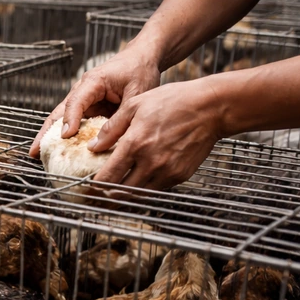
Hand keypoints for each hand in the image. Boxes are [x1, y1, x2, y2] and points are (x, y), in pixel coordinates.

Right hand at [30, 45, 161, 157]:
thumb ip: (120, 117)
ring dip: (51, 137)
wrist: (143, 57)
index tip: (65, 136)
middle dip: (46, 133)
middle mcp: (82, 91)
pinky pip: (75, 125)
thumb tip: (99, 143)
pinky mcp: (89, 109)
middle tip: (34, 151)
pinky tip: (60, 152)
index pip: (76, 102)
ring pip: (62, 120)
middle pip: (59, 113)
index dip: (69, 119)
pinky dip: (66, 138)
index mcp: (93, 82)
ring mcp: (84, 101)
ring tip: (38, 155)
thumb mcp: (136, 93)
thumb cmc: (139, 70)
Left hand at [87, 79, 224, 192]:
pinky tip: (137, 181)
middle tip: (96, 198)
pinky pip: (155, 189)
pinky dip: (143, 188)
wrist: (212, 107)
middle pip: (120, 193)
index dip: (93, 188)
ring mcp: (167, 172)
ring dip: (124, 196)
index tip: (86, 191)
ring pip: (138, 195)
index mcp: (135, 144)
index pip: (107, 178)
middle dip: (105, 198)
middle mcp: (150, 163)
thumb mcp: (136, 105)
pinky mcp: (180, 176)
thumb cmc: (174, 101)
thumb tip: (93, 147)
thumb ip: (112, 128)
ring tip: (113, 194)